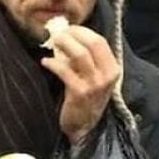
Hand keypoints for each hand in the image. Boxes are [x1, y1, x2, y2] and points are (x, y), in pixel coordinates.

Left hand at [41, 26, 119, 145]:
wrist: (83, 128)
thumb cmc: (86, 100)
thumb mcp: (95, 78)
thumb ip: (88, 60)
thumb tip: (69, 36)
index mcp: (112, 69)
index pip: (100, 41)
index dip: (82, 31)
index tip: (68, 29)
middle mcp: (107, 75)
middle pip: (92, 43)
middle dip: (73, 35)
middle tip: (58, 34)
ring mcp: (95, 84)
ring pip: (80, 54)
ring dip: (64, 45)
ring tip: (52, 43)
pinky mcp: (80, 93)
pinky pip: (65, 71)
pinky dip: (53, 63)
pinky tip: (46, 62)